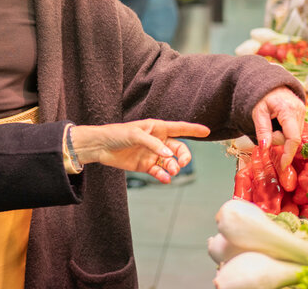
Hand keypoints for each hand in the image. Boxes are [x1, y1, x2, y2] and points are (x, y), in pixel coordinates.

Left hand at [69, 119, 210, 182]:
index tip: (206, 131)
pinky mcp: (145, 166)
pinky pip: (159, 172)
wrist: (100, 147)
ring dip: (174, 167)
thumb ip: (154, 144)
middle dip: (184, 156)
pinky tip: (165, 178)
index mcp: (157, 128)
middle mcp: (157, 141)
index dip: (193, 129)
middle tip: (182, 163)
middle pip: (178, 149)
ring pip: (170, 162)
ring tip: (171, 171)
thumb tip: (169, 156)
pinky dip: (164, 176)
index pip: (179, 128)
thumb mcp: (135, 135)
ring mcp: (152, 154)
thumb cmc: (116, 134)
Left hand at [251, 86, 305, 169]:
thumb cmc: (261, 96)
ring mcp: (303, 112)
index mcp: (288, 110)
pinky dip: (285, 132)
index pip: (293, 137)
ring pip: (293, 135)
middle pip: (291, 138)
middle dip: (278, 140)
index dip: (288, 153)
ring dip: (281, 135)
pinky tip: (279, 124)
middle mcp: (300, 111)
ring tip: (273, 123)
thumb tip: (265, 148)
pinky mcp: (303, 114)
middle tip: (267, 129)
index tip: (283, 165)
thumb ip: (262, 130)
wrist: (269, 83)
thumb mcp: (257, 113)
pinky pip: (294, 130)